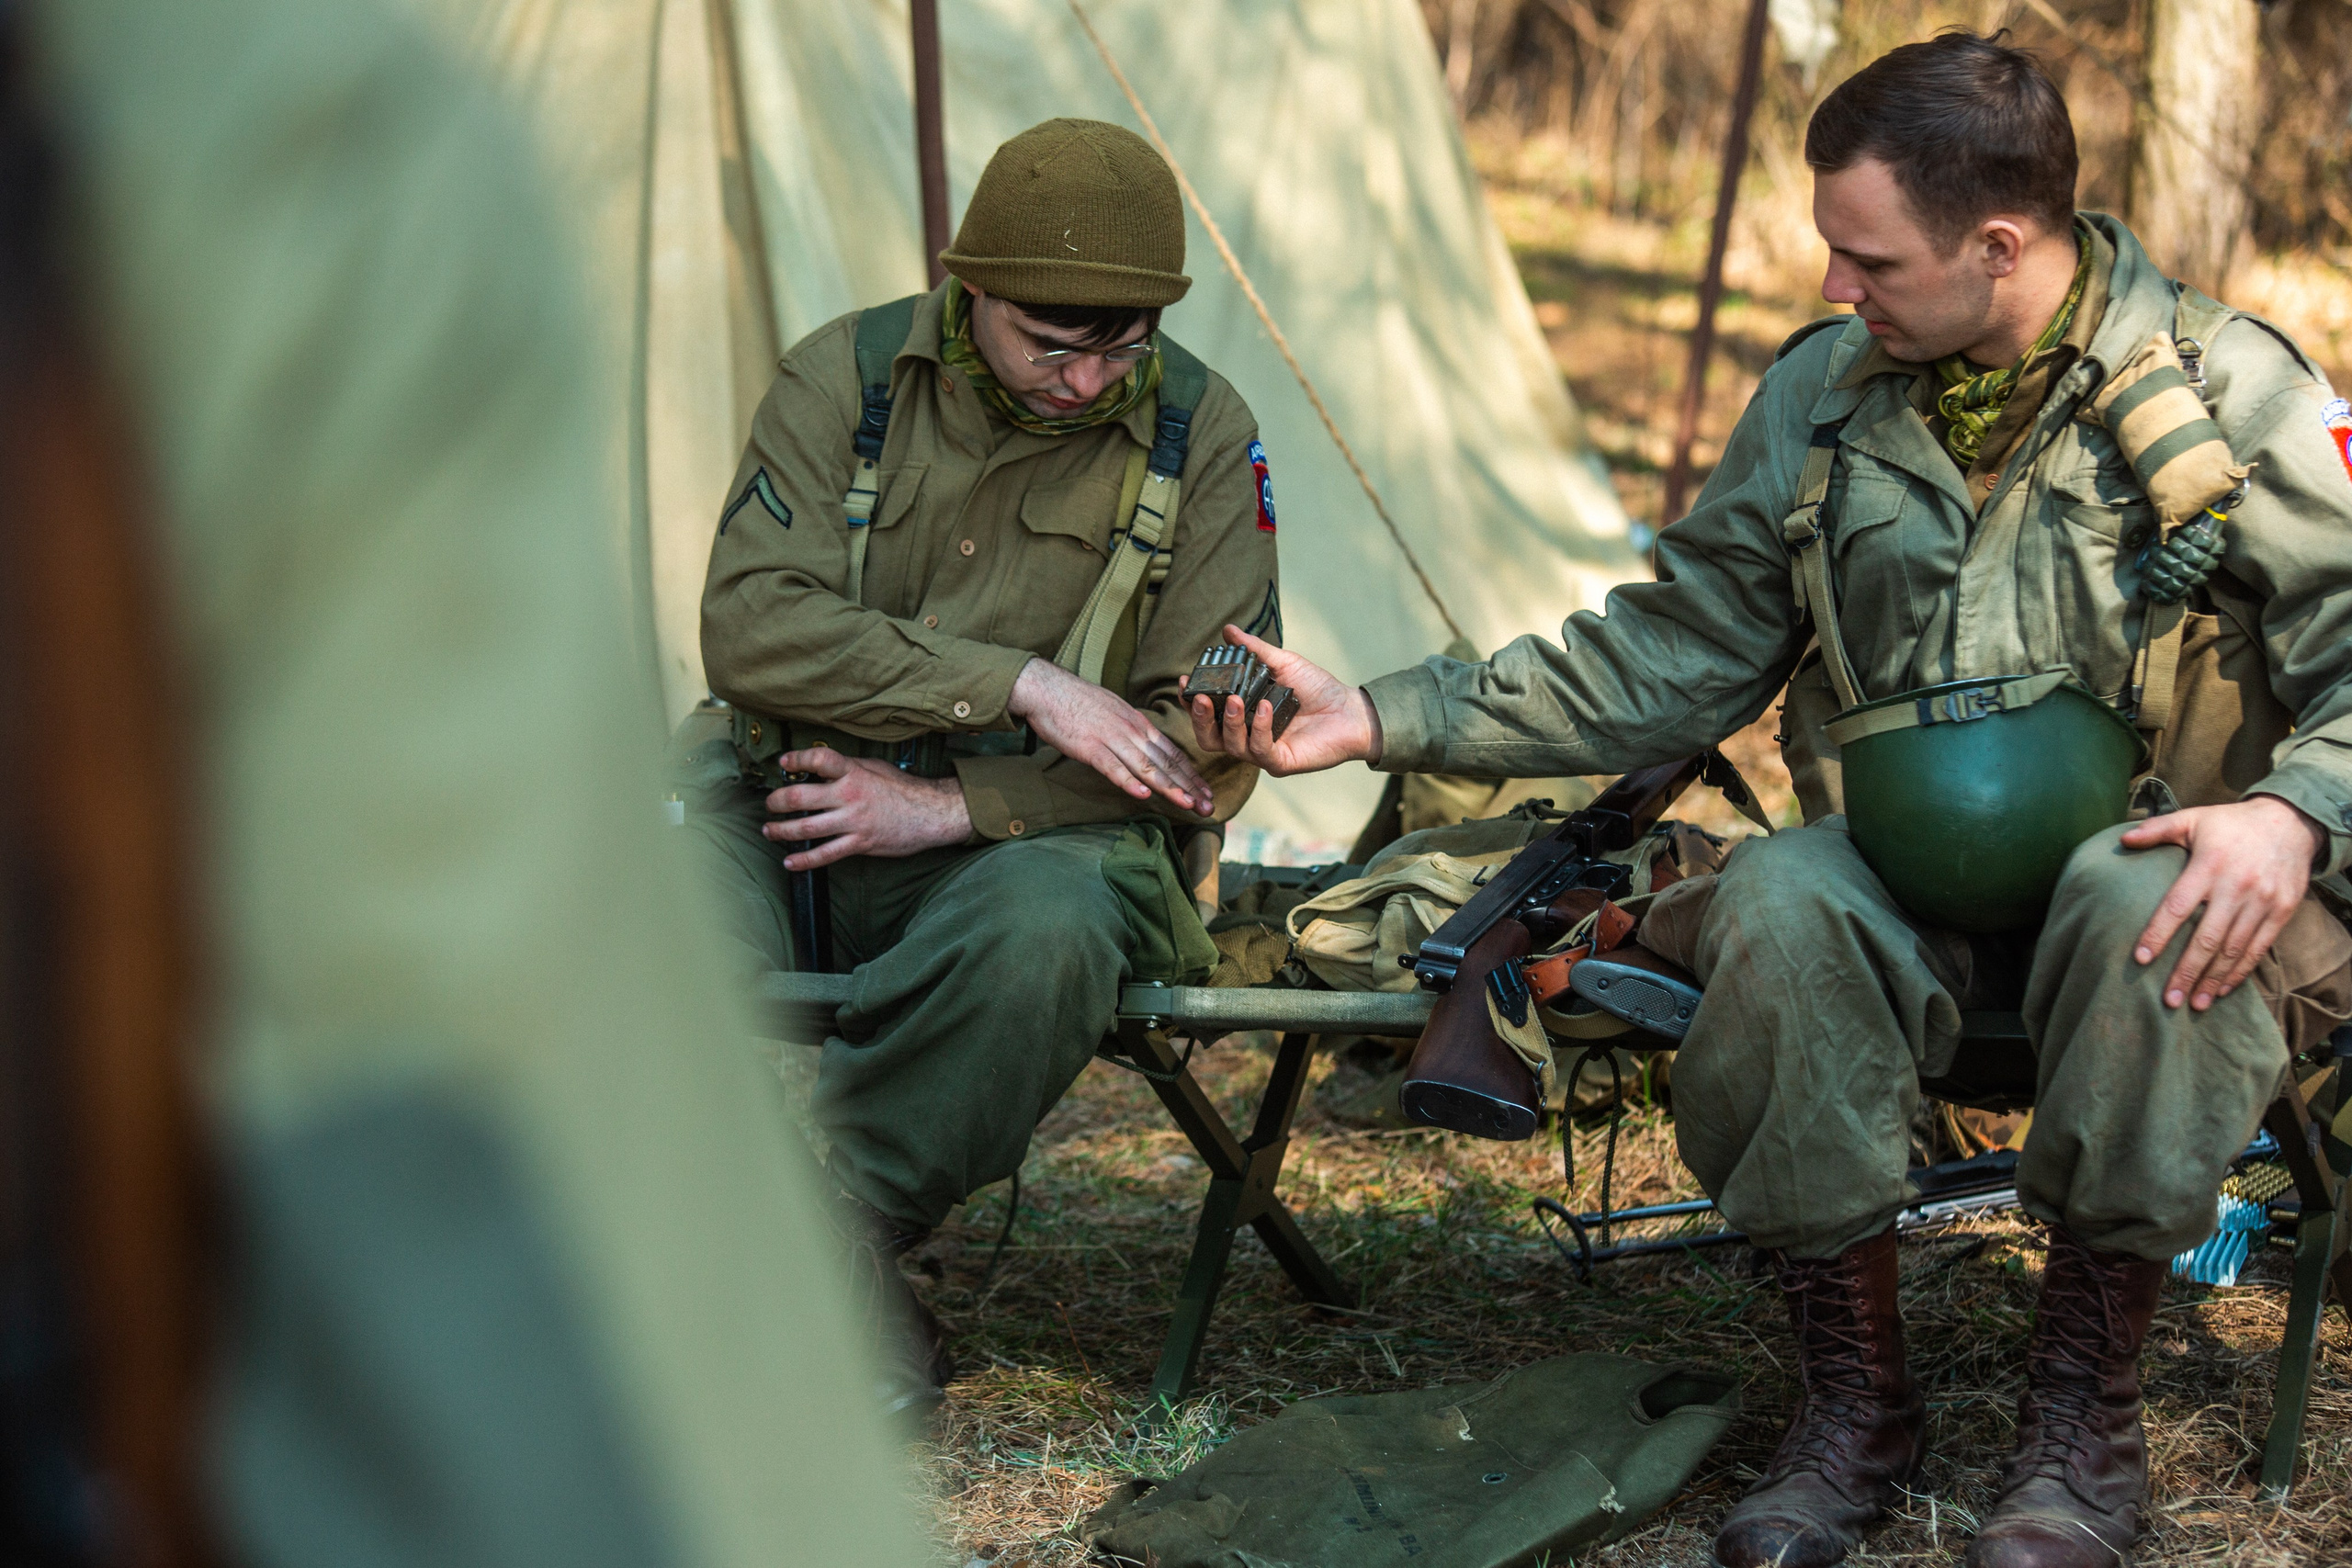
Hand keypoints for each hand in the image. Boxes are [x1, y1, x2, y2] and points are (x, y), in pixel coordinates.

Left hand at [762, 748, 970, 869]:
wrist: (931, 814)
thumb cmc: (903, 789)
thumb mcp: (876, 767)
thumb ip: (847, 766)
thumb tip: (820, 765)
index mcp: (854, 772)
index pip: (819, 759)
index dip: (797, 759)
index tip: (784, 762)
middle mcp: (850, 795)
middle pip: (801, 797)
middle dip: (777, 801)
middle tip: (770, 803)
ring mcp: (853, 821)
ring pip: (806, 828)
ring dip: (782, 830)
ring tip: (770, 830)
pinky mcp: (859, 843)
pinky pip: (825, 854)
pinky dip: (804, 860)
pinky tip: (790, 862)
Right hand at [1007, 657, 1213, 814]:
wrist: (1046, 688)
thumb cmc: (1076, 701)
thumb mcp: (1114, 712)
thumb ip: (1131, 731)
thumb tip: (1143, 747)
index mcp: (1138, 723)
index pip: (1172, 752)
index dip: (1191, 774)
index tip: (1206, 791)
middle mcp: (1131, 730)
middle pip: (1166, 762)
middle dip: (1190, 786)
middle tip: (1208, 805)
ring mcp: (1111, 738)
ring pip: (1147, 766)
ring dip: (1169, 787)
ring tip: (1187, 804)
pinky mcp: (1090, 747)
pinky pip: (1112, 767)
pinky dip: (1128, 781)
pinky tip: (1142, 795)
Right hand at [1185, 625, 1380, 775]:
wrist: (1351, 710)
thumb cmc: (1318, 689)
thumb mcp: (1283, 663)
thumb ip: (1254, 651)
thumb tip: (1229, 630)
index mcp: (1243, 717)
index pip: (1208, 715)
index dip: (1193, 701)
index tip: (1187, 681)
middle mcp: (1248, 737)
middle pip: (1209, 738)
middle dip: (1199, 719)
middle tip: (1198, 697)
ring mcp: (1263, 753)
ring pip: (1231, 746)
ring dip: (1228, 722)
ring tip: (1234, 698)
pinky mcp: (1281, 762)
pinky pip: (1261, 750)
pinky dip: (1259, 728)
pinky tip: (1263, 709)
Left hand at [2123, 794, 2327, 1009]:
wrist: (2290, 822)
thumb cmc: (2231, 824)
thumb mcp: (2194, 818)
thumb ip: (2157, 829)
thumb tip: (2122, 839)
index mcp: (2209, 865)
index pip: (2178, 907)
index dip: (2158, 934)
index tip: (2141, 960)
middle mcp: (2237, 887)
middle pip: (2207, 938)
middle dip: (2186, 972)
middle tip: (2167, 1000)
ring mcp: (2262, 902)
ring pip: (2234, 949)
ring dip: (2213, 979)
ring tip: (2194, 1004)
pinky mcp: (2281, 912)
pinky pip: (2259, 948)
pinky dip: (2240, 971)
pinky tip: (2223, 989)